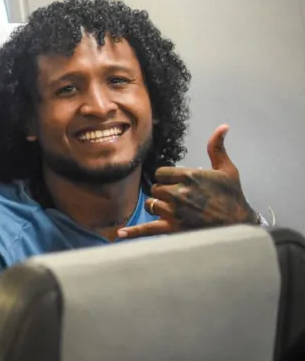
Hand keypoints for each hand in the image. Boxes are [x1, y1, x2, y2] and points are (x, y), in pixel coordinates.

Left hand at [117, 125, 257, 239]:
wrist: (240, 224)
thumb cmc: (233, 196)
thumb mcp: (227, 170)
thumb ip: (217, 148)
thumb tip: (223, 126)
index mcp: (188, 176)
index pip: (161, 173)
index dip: (167, 178)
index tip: (178, 183)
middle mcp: (178, 192)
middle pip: (155, 188)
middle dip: (164, 192)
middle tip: (181, 198)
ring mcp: (174, 211)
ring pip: (152, 204)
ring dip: (159, 207)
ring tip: (176, 210)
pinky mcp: (173, 228)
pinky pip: (148, 228)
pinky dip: (134, 232)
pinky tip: (120, 234)